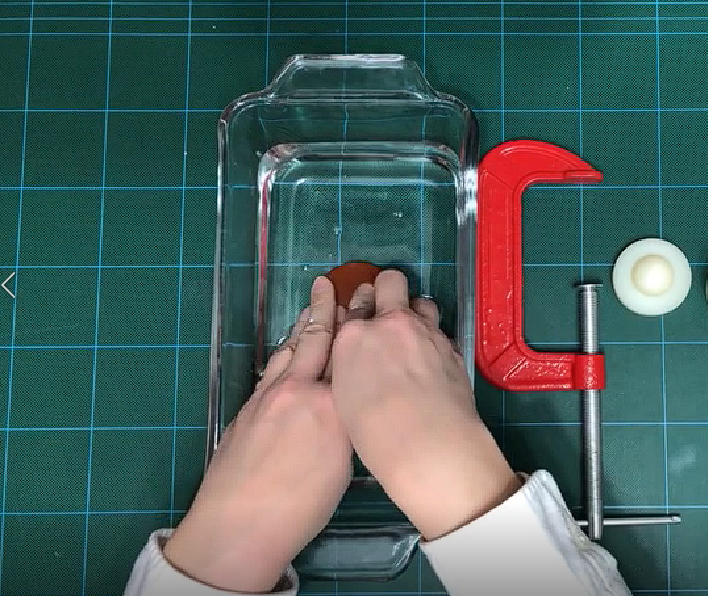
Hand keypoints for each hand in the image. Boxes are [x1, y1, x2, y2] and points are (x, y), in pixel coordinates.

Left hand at [164, 277, 351, 591]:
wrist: (238, 526)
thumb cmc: (299, 507)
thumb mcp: (343, 465)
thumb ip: (347, 425)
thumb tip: (349, 405)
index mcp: (330, 407)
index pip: (348, 355)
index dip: (357, 325)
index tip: (367, 302)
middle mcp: (299, 392)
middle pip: (316, 341)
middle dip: (326, 311)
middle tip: (334, 284)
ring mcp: (268, 398)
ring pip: (289, 351)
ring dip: (303, 326)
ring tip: (313, 306)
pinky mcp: (248, 410)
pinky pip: (272, 369)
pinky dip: (285, 352)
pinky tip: (288, 351)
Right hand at [331, 270, 520, 540]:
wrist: (430, 442)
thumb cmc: (375, 432)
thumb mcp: (344, 397)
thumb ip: (351, 365)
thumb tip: (361, 360)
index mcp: (353, 337)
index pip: (355, 305)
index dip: (359, 311)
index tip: (361, 320)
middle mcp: (391, 324)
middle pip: (391, 282)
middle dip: (388, 288)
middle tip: (388, 309)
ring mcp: (426, 332)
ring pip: (423, 302)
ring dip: (417, 313)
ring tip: (414, 337)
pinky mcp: (452, 346)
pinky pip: (441, 331)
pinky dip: (434, 339)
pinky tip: (432, 362)